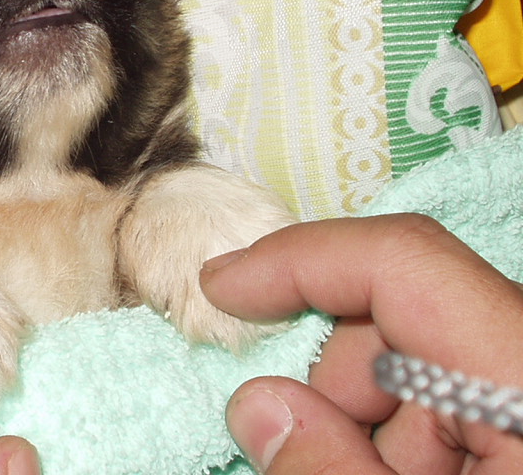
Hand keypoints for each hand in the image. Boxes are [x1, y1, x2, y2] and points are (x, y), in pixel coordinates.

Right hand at [200, 213, 522, 473]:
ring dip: (363, 412)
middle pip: (404, 315)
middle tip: (290, 442)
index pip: (402, 262)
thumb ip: (330, 469)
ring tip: (358, 474)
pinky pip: (456, 399)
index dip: (297, 261)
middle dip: (328, 371)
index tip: (223, 288)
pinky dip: (404, 436)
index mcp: (520, 372)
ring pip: (424, 362)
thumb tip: (259, 406)